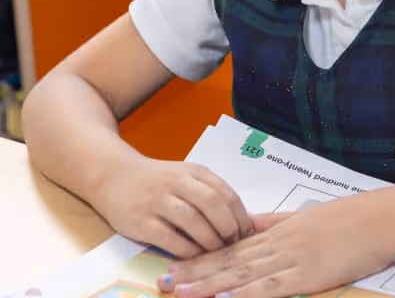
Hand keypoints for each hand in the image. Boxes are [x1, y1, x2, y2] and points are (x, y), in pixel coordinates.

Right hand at [94, 157, 252, 257]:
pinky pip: (169, 238)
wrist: (116, 177)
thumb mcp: (187, 178)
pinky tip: (194, 256)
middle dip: (227, 226)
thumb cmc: (159, 181)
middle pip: (211, 203)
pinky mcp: (141, 221)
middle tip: (234, 243)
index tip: (247, 231)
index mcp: (194, 171)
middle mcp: (177, 182)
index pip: (225, 192)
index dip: (239, 214)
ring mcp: (158, 201)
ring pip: (192, 220)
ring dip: (209, 239)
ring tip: (217, 251)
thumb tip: (243, 219)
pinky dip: (185, 249)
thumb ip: (211, 194)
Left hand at [158, 192, 394, 297]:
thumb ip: (275, 223)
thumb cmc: (347, 220)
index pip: (231, 248)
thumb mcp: (305, 217)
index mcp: (277, 232)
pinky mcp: (305, 275)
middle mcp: (276, 245)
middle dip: (194, 274)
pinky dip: (244, 294)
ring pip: (241, 275)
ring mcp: (289, 260)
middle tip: (161, 282)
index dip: (200, 259)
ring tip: (178, 292)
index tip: (173, 266)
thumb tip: (248, 225)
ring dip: (208, 286)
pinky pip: (269, 288)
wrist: (377, 220)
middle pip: (228, 262)